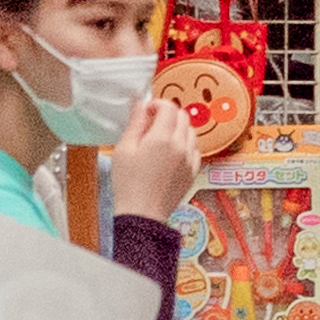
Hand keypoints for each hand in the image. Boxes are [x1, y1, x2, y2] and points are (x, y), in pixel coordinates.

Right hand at [104, 84, 218, 229]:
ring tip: (160, 140)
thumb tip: (140, 104)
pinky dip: (185, 146)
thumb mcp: (124, 149)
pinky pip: (195, 150)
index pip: (169, 107)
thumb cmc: (128, 184)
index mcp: (162, 138)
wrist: (142, 215)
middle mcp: (181, 146)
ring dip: (178, 129)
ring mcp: (190, 160)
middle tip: (152, 124)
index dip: (157, 104)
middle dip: (168, 114)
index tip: (146, 111)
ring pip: (191, 132)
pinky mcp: (193, 172)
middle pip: (183, 116)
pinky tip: (171, 155)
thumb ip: (135, 123)